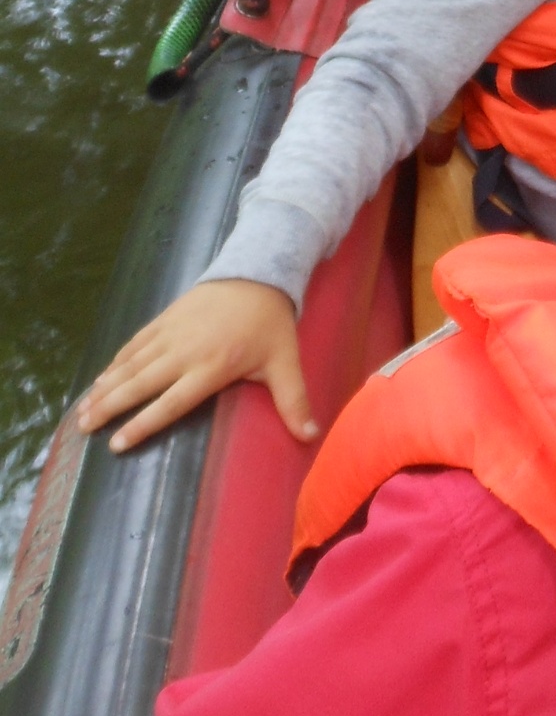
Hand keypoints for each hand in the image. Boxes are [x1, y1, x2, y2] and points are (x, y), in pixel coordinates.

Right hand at [77, 280, 315, 453]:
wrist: (258, 271)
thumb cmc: (271, 323)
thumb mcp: (285, 362)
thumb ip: (295, 401)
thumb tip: (311, 437)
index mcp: (211, 367)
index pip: (171, 403)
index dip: (143, 424)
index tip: (117, 445)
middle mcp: (184, 352)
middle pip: (140, 384)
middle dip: (110, 408)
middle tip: (85, 428)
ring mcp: (171, 333)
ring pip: (132, 364)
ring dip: (106, 387)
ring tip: (83, 411)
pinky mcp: (166, 318)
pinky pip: (135, 343)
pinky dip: (117, 361)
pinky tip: (101, 378)